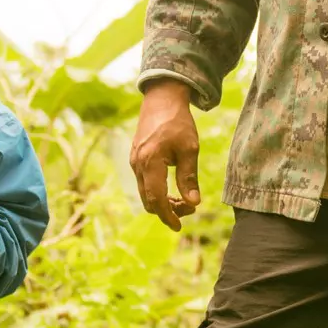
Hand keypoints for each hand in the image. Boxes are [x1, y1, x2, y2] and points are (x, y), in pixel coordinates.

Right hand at [129, 79, 201, 231]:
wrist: (162, 100)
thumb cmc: (178, 123)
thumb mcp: (189, 149)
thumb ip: (189, 177)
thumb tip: (193, 203)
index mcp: (150, 162)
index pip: (156, 199)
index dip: (168, 216)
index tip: (179, 226)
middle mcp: (137, 164)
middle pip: (148, 201)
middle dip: (167, 211)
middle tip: (190, 208)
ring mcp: (134, 162)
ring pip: (145, 193)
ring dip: (162, 202)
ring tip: (183, 200)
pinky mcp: (136, 159)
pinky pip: (143, 184)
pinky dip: (157, 192)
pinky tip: (173, 189)